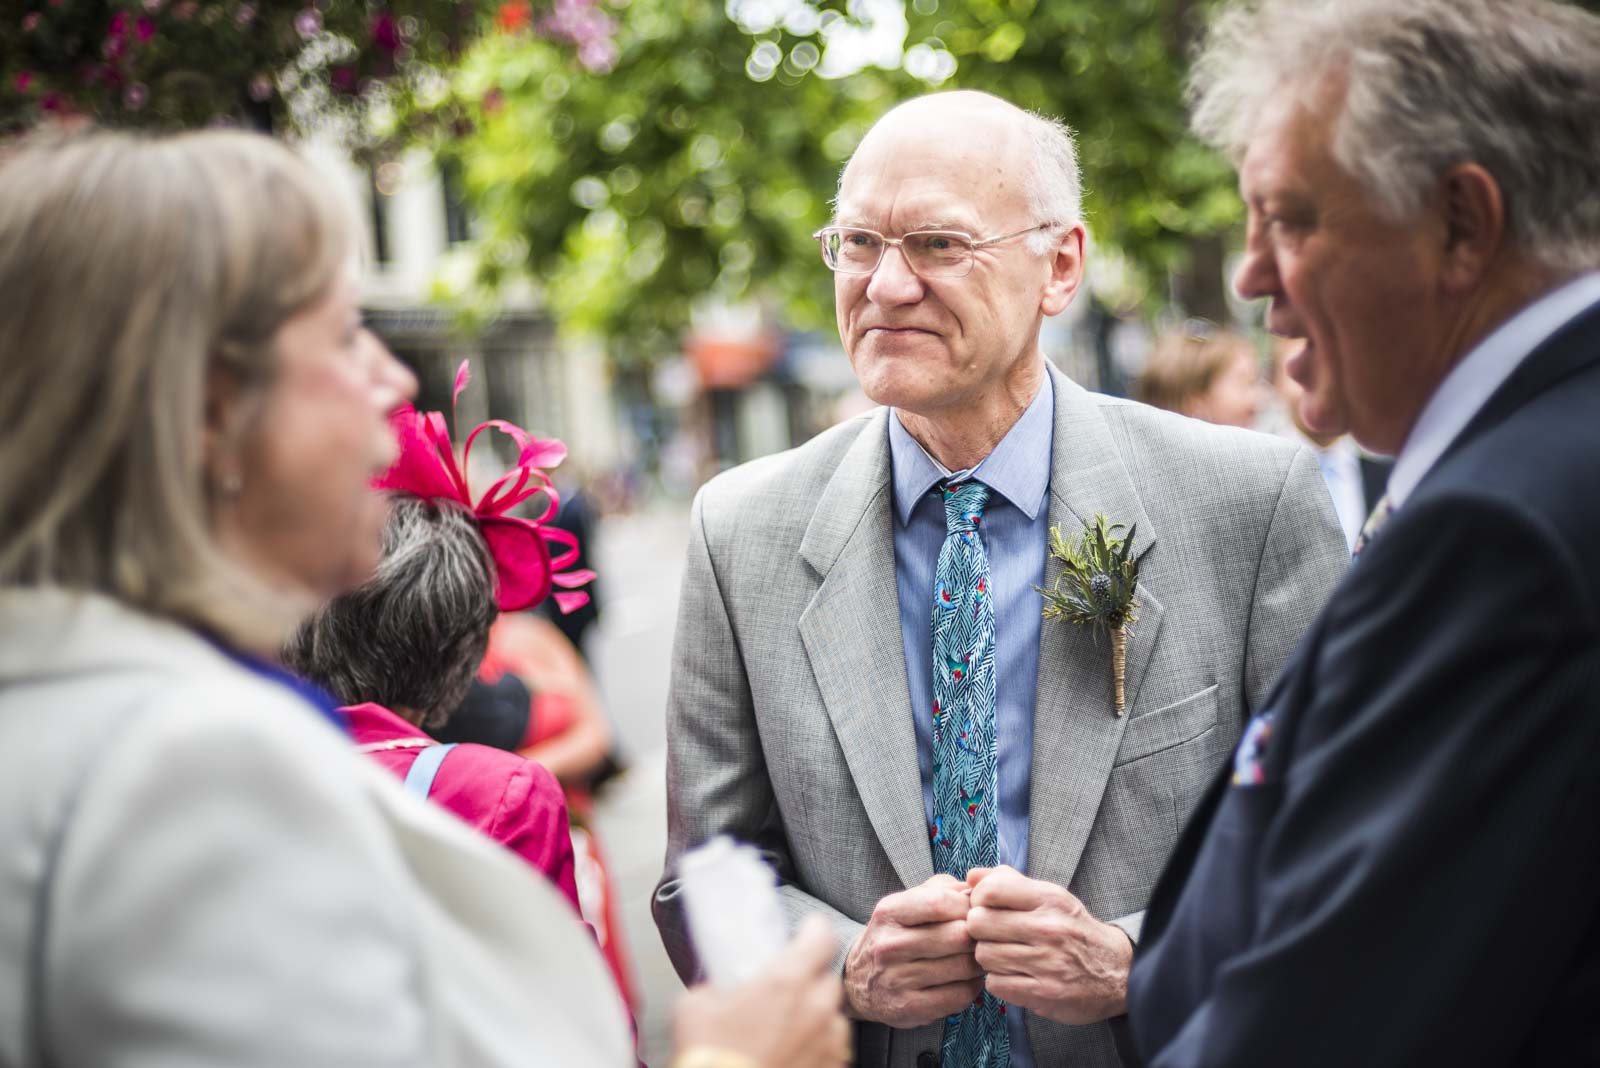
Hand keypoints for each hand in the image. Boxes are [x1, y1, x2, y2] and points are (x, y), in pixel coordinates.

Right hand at [673, 916, 849, 1067]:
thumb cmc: (710, 1056)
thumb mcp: (695, 1006)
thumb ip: (716, 987)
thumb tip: (717, 988)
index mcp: (786, 980)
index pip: (822, 936)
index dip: (814, 931)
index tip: (807, 932)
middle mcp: (815, 1008)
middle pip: (828, 979)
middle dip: (810, 981)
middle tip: (785, 989)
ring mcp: (828, 1044)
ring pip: (834, 1018)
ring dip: (816, 1018)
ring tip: (787, 1029)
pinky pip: (832, 1052)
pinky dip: (817, 1050)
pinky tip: (790, 1055)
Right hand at [843, 874, 984, 1026]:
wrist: (858, 980)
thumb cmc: (896, 935)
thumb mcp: (907, 903)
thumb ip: (942, 888)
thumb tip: (976, 888)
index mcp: (889, 912)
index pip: (940, 902)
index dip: (968, 906)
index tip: (973, 912)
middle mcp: (889, 945)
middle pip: (957, 936)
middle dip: (977, 935)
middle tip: (981, 938)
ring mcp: (897, 979)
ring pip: (963, 967)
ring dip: (978, 962)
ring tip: (974, 958)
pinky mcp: (909, 1008)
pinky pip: (960, 996)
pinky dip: (972, 986)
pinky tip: (965, 980)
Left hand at [965, 865, 1132, 1024]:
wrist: (1117, 972)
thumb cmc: (1073, 931)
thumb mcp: (1050, 897)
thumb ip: (1010, 882)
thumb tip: (971, 875)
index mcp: (1049, 899)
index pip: (990, 889)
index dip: (978, 899)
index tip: (986, 908)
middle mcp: (1049, 929)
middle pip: (978, 923)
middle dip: (979, 930)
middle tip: (992, 935)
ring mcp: (1047, 963)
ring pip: (984, 955)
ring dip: (988, 958)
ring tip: (1005, 956)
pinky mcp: (1044, 993)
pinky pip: (995, 984)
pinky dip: (999, 981)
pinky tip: (1013, 976)